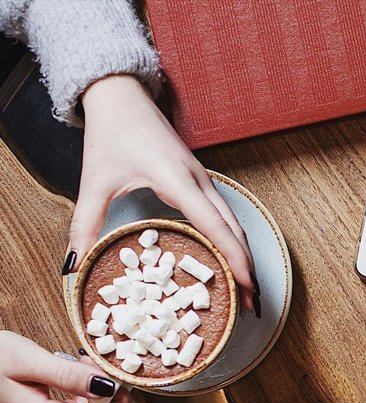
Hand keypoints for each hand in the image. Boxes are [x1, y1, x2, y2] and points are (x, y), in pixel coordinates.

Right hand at [0, 332, 129, 402]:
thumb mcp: (27, 359)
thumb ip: (68, 375)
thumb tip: (108, 386)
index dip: (119, 400)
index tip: (108, 373)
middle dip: (108, 393)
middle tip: (88, 364)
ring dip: (98, 394)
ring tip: (77, 367)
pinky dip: (88, 398)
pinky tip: (73, 379)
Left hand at [70, 76, 256, 312]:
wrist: (121, 96)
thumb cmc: (110, 133)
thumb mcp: (94, 181)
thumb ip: (85, 224)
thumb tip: (75, 264)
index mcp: (176, 179)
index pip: (215, 225)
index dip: (234, 258)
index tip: (246, 286)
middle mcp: (199, 181)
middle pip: (235, 231)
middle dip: (247, 268)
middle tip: (251, 304)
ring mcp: (204, 180)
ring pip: (236, 224)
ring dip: (244, 256)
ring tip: (246, 289)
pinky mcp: (202, 181)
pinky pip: (227, 217)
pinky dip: (234, 242)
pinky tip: (231, 261)